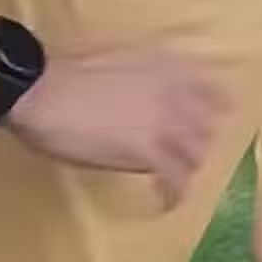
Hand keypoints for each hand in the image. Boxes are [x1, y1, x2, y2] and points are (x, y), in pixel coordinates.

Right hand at [5, 50, 227, 207]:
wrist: (45, 91)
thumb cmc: (71, 73)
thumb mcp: (122, 60)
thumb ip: (149, 77)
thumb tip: (151, 97)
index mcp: (169, 66)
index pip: (215, 93)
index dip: (212, 112)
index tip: (203, 125)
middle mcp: (176, 92)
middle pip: (208, 129)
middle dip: (195, 144)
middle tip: (178, 155)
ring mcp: (166, 122)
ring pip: (196, 156)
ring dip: (184, 169)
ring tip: (167, 178)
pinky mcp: (150, 153)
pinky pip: (176, 181)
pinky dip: (172, 195)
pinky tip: (163, 202)